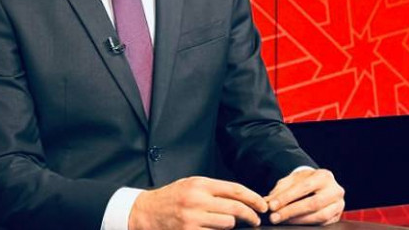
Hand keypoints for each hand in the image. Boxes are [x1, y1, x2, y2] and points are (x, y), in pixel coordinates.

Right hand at [129, 176, 267, 229]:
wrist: (146, 212)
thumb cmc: (172, 197)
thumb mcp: (191, 185)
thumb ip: (214, 190)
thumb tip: (241, 198)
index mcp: (200, 184)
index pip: (235, 190)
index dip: (253, 198)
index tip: (262, 205)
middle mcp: (197, 199)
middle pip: (235, 208)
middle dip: (250, 215)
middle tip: (255, 220)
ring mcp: (193, 218)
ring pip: (227, 223)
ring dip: (232, 225)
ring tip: (228, 223)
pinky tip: (215, 229)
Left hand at [265, 169, 344, 225]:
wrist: (320, 185)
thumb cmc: (304, 182)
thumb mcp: (292, 180)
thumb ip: (280, 190)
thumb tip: (266, 202)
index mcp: (324, 176)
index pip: (304, 187)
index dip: (286, 198)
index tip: (272, 205)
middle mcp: (335, 190)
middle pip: (313, 203)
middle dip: (291, 211)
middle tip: (275, 217)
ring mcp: (339, 205)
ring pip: (320, 216)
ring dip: (298, 220)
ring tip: (282, 220)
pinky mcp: (337, 216)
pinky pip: (323, 224)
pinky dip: (307, 224)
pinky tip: (293, 223)